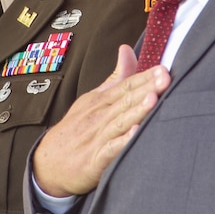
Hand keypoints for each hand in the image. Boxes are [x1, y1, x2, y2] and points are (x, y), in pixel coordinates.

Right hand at [33, 44, 170, 196]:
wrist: (50, 163)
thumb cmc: (75, 129)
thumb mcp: (92, 99)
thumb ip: (115, 78)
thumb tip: (127, 50)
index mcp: (100, 101)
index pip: (125, 85)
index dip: (144, 77)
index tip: (163, 69)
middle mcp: (99, 116)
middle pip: (125, 100)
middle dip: (146, 89)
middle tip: (165, 78)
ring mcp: (97, 138)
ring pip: (120, 121)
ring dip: (137, 110)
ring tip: (153, 99)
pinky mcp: (95, 160)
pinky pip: (110, 150)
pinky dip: (122, 142)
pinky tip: (135, 134)